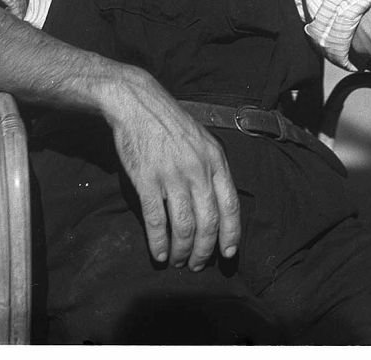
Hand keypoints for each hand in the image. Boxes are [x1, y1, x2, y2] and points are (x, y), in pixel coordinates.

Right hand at [104, 70, 241, 270]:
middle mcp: (198, 170)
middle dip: (204, 250)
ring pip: (183, 226)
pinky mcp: (146, 180)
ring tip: (177, 261)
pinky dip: (158, 242)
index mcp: (215, 160)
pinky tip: (158, 253)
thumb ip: (212, 170)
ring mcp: (172, 175)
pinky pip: (156, 220)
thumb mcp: (203, 141)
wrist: (140, 105)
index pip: (230, 205)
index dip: (231, 233)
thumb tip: (219, 204)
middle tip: (196, 265)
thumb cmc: (172, 125)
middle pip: (208, 221)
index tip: (227, 254)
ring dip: (181, 250)